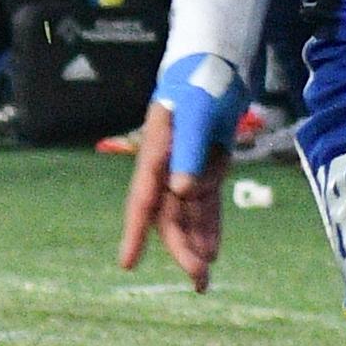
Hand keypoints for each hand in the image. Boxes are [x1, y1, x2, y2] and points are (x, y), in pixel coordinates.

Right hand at [118, 51, 242, 290]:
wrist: (218, 65)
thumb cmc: (203, 85)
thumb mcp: (199, 116)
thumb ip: (191, 154)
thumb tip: (182, 193)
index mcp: (157, 154)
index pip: (143, 200)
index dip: (135, 233)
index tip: (127, 264)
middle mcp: (167, 166)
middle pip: (169, 216)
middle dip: (181, 248)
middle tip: (198, 279)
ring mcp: (186, 168)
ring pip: (188, 215)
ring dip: (196, 244)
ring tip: (203, 280)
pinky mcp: (206, 166)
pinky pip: (206, 204)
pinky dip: (210, 226)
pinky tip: (213, 251)